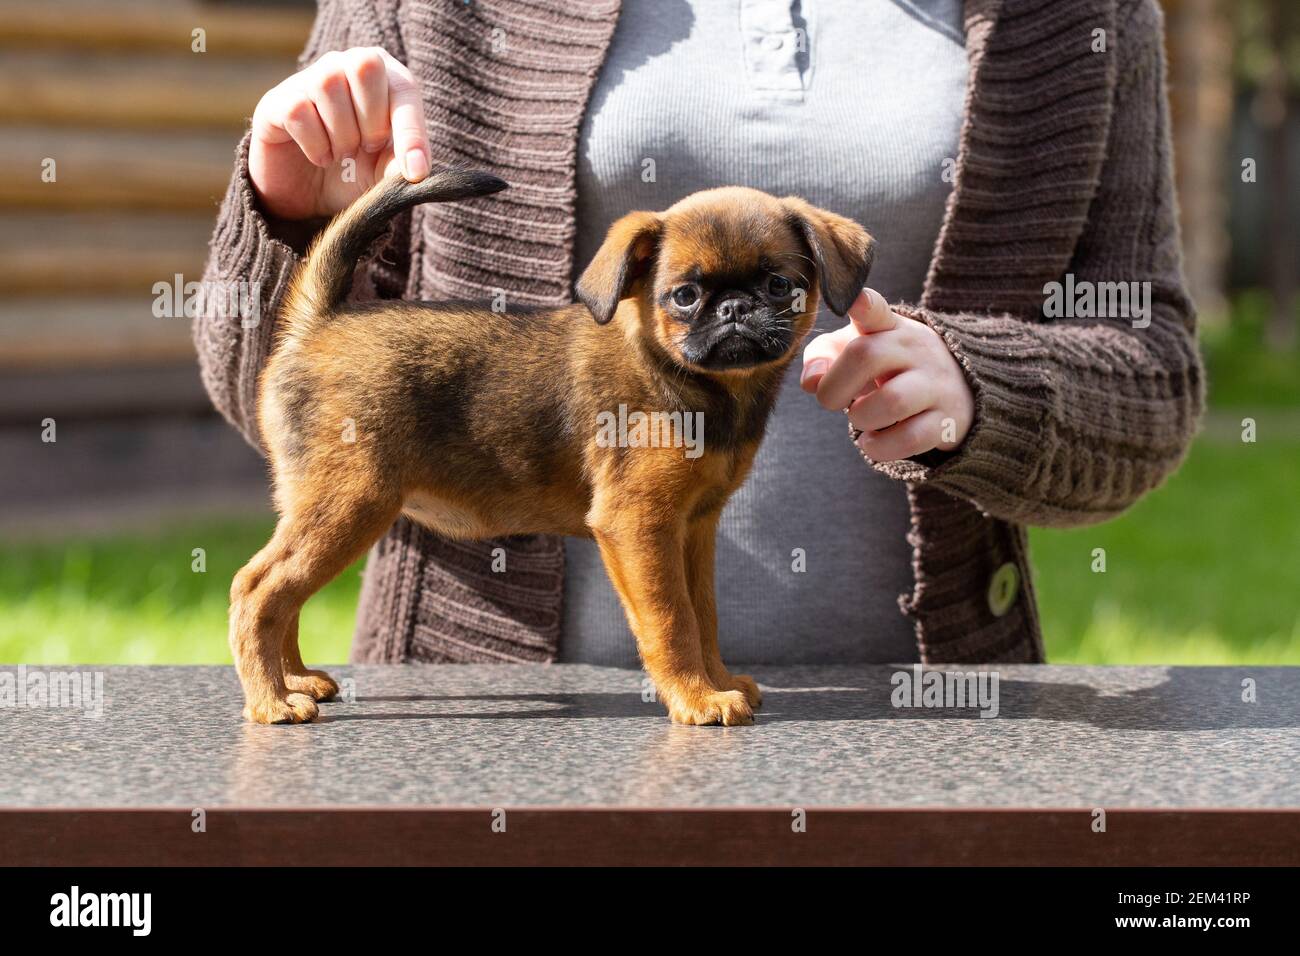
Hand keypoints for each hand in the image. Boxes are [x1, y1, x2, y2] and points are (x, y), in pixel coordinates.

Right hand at [249, 47, 430, 220]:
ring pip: (329, 84)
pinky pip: (298, 111)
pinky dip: (315, 144)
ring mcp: (308, 79)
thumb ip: (401, 165)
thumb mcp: (385, 173)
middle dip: (372, 120)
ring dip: (342, 135)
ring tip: (342, 153)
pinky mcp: (277, 101)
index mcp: (383, 77)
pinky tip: (320, 157)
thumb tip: (412, 170)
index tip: (416, 173)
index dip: (411, 130)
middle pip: (365, 65)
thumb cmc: (355, 171)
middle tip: (366, 147)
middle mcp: (345, 66)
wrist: (308, 195)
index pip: (404, 87)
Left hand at [799, 289, 974, 460]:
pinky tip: (874, 441)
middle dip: (835, 387)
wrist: (954, 392)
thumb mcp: (856, 350)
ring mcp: (935, 384)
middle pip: (866, 355)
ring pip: (892, 401)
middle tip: (832, 401)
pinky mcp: (946, 421)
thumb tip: (811, 381)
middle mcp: (914, 350)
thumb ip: (823, 356)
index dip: (863, 304)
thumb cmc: (889, 369)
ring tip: (860, 418)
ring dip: (861, 418)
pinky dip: (880, 447)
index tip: (854, 300)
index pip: (876, 309)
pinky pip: (910, 438)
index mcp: (888, 327)